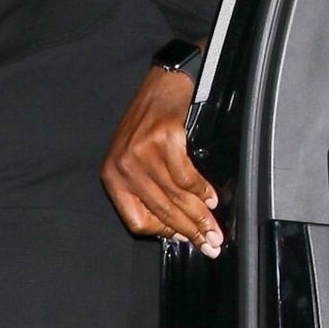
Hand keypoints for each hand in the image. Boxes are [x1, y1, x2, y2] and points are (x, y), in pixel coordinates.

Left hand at [100, 66, 224, 256]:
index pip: (137, 220)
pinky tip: (212, 198)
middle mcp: (123, 167)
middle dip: (191, 231)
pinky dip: (202, 190)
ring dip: (201, 216)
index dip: (164, 233)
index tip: (185, 239)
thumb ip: (148, 191)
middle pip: (161, 210)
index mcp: (113, 177)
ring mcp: (143, 152)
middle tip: (211, 244)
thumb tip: (177, 226)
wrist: (163, 82)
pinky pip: (186, 176)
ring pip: (176, 197)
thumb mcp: (135, 160)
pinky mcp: (164, 139)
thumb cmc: (149, 123)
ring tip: (216, 229)